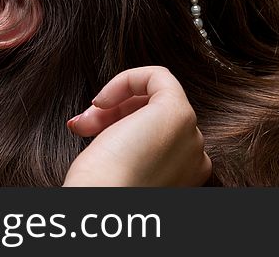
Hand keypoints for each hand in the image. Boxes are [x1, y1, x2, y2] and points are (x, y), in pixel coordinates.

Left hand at [62, 66, 211, 186]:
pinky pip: (157, 75)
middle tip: (82, 127)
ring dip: (115, 103)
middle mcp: (196, 155)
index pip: (156, 132)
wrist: (99, 202)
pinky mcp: (178, 112)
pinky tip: (102, 100)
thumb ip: (130, 141)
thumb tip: (104, 113)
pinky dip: (127, 79)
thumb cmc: (101, 190)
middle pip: (154, 114)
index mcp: (186, 171)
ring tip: (85, 123)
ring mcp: (191, 133)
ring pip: (154, 97)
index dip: (120, 126)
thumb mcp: (122, 162)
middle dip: (114, 115)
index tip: (88, 133)